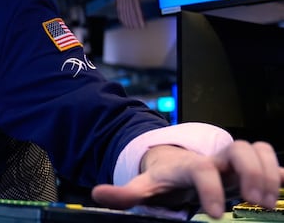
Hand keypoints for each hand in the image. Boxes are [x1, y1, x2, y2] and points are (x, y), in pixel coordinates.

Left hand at [91, 141, 282, 218]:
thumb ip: (124, 193)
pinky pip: (269, 157)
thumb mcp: (143, 187)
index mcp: (186, 165)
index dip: (209, 188)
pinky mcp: (247, 166)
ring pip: (256, 148)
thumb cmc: (162, 178)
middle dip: (250, 172)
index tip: (214, 214)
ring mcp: (232, 160)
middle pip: (237, 149)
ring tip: (268, 201)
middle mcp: (213, 158)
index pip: (200, 169)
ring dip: (268, 170)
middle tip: (257, 201)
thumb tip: (97, 194)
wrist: (174, 162)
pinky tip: (281, 188)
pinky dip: (278, 170)